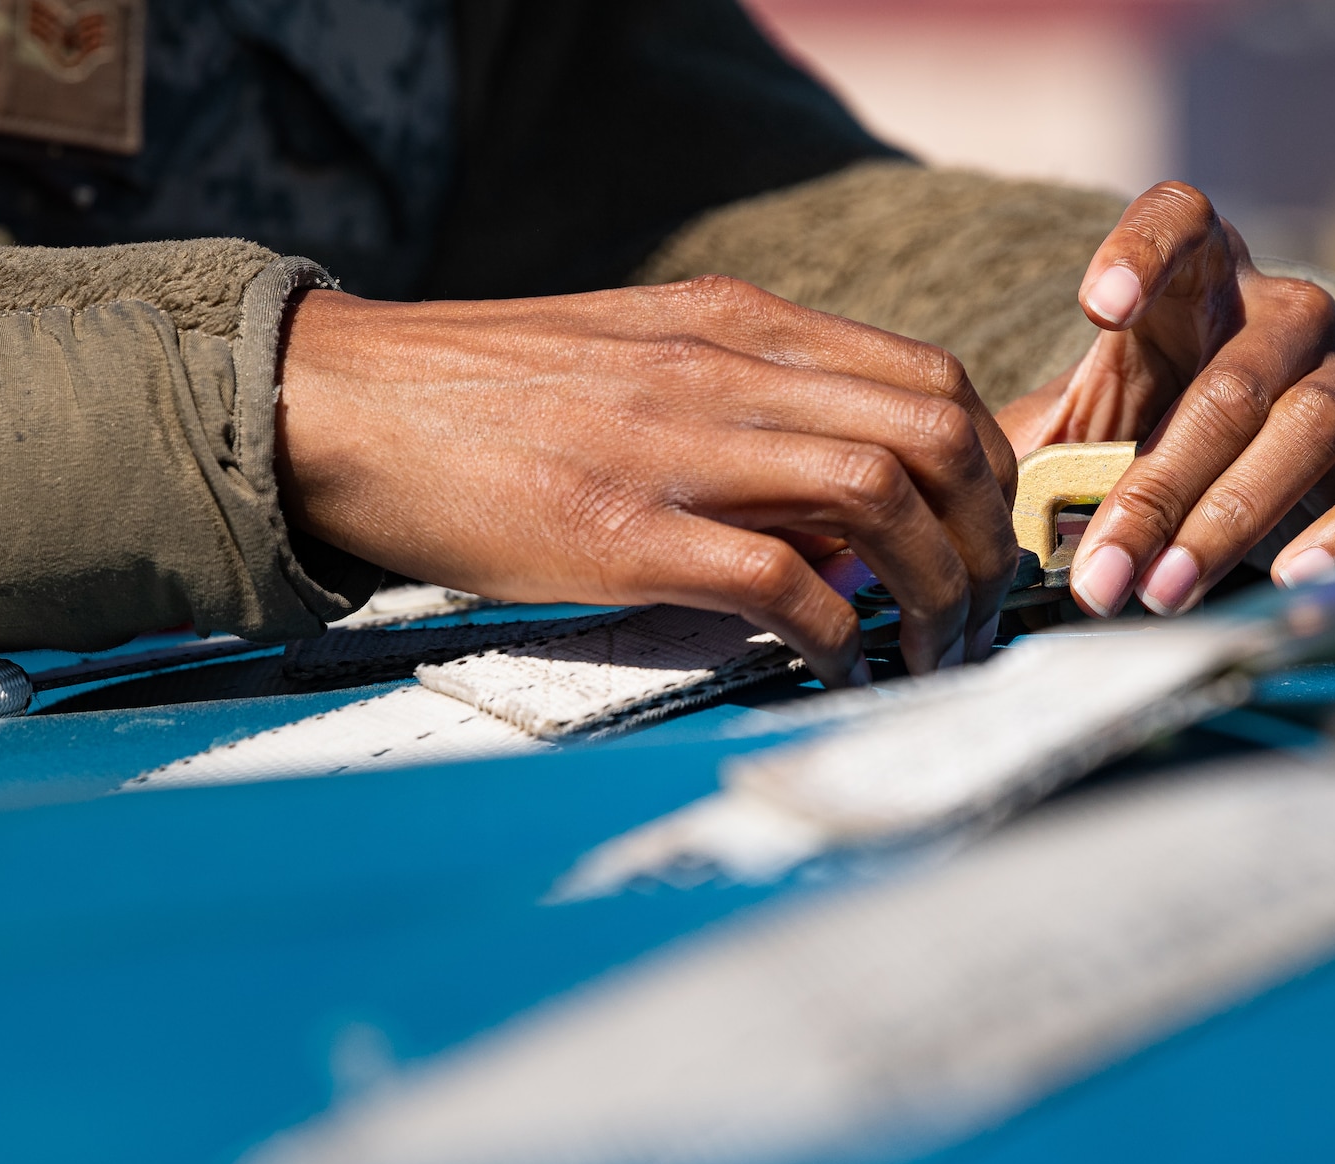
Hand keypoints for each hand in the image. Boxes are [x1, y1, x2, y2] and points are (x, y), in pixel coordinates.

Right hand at [273, 279, 1018, 685]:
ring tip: (929, 648)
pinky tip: (832, 669)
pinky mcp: (622, 535)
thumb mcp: (639, 357)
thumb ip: (746, 404)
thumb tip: (841, 506)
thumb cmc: (490, 395)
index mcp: (733, 323)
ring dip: (933, 590)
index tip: (979, 534)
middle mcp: (724, 370)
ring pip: (881, 499)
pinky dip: (835, 637)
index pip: (927, 377)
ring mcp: (675, 449)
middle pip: (933, 433)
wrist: (348, 405)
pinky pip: (781, 586)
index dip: (986, 466)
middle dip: (984, 535)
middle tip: (975, 604)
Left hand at [996, 182, 1334, 617]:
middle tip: (1100, 570)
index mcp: (1192, 278)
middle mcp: (1278, 314)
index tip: (1098, 307)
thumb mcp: (1069, 427)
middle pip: (1231, 383)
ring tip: (1162, 591)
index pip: (1179, 221)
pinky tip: (1288, 575)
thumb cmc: (1126, 435)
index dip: (1144, 253)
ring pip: (1304, 430)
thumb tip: (984, 524)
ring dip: (1227, 521)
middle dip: (1158, 490)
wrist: (1215, 466)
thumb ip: (1032, 451)